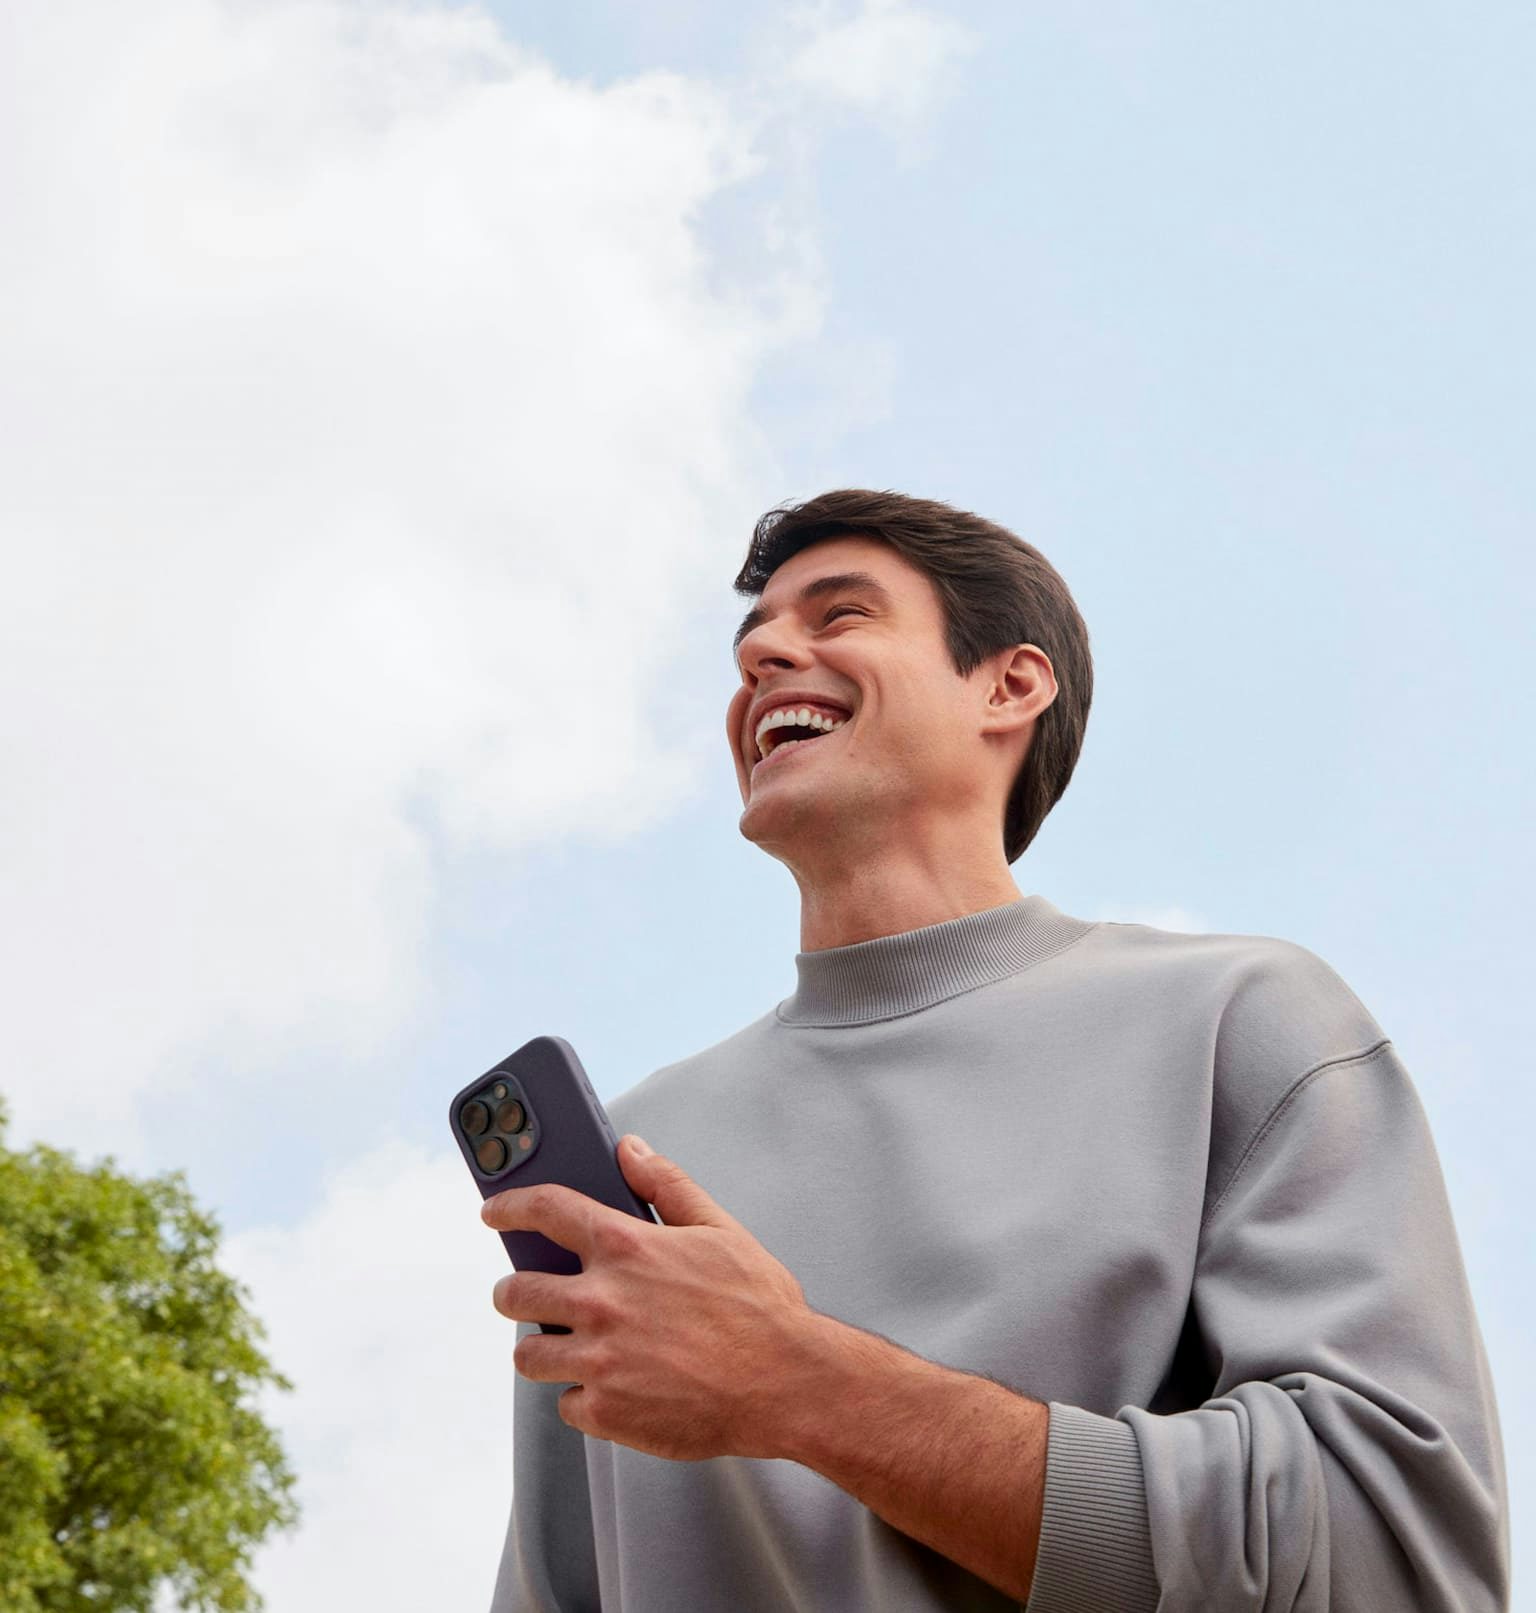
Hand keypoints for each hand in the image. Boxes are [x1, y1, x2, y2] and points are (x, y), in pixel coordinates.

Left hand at [481, 1134, 821, 1461]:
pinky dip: (582, 1396)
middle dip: (513, 1291)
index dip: (509, 1206)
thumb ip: (667, 1184)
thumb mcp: (720, 1229)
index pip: (545, 1210)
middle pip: (515, 1292)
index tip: (493, 1211)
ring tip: (567, 1345)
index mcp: (626, 1247)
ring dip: (541, 1348)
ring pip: (528, 1355)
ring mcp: (599, 1360)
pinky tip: (612, 1386)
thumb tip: (630, 1149)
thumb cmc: (759, 1307)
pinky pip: (565, 1403)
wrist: (785, 1384)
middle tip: (527, 1295)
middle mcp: (601, 1301)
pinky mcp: (606, 1412)